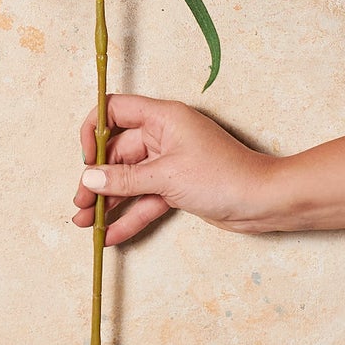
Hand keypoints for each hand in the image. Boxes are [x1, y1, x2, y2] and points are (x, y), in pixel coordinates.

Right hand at [73, 93, 282, 243]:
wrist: (264, 202)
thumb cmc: (222, 176)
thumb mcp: (167, 176)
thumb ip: (124, 178)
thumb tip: (89, 177)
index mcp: (162, 117)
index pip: (115, 110)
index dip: (94, 130)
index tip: (85, 158)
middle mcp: (163, 135)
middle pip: (117, 152)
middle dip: (96, 178)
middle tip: (80, 204)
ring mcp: (169, 162)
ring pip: (129, 179)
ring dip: (108, 201)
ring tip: (85, 223)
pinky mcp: (177, 187)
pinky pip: (145, 199)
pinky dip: (130, 215)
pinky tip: (111, 234)